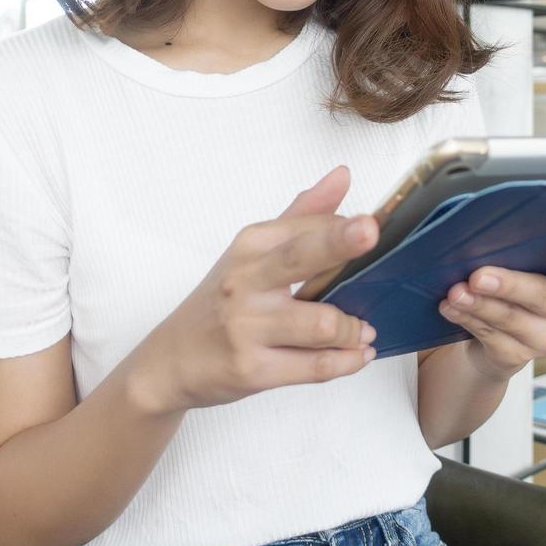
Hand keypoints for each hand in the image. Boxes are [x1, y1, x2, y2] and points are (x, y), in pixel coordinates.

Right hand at [130, 166, 379, 413]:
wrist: (171, 360)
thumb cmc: (222, 301)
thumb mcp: (252, 252)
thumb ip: (302, 214)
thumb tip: (343, 175)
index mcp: (249, 246)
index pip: (307, 227)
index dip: (345, 228)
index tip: (374, 226)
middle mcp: (245, 282)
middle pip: (301, 257)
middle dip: (340, 241)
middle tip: (371, 232)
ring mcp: (247, 328)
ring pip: (322, 324)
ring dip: (354, 329)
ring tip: (364, 331)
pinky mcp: (252, 370)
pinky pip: (315, 367)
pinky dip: (347, 362)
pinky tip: (357, 355)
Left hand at [437, 235, 545, 380]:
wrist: (496, 334)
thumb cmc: (512, 280)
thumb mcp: (521, 261)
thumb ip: (519, 247)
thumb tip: (487, 231)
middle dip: (511, 285)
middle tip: (479, 276)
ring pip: (513, 320)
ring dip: (480, 304)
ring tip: (456, 292)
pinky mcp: (519, 356)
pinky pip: (492, 337)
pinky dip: (468, 319)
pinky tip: (451, 307)